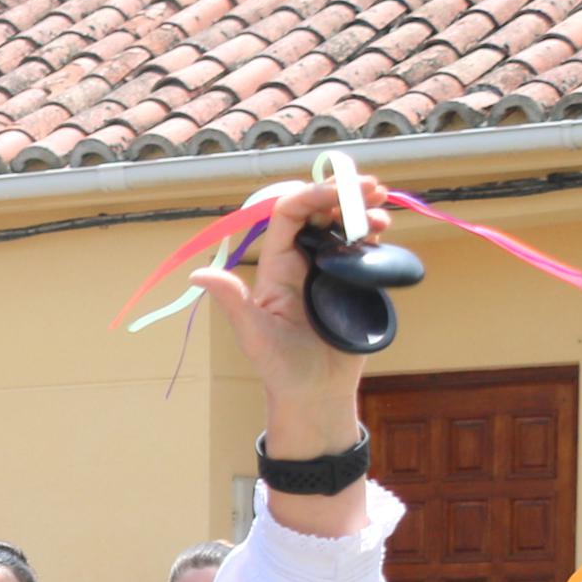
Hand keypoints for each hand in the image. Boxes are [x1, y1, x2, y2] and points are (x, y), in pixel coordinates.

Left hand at [196, 173, 384, 514]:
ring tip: (381, 206)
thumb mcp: (254, 334)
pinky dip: (373, 230)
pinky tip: (383, 229)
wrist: (316, 393)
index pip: (289, 215)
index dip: (312, 194)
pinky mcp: (351, 281)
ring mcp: (328, 269)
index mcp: (277, 267)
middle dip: (342, 193)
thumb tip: (198, 274)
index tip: (340, 190)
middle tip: (372, 187)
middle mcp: (301, 261)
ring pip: (343, 224)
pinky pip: (361, 246)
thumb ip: (233, 301)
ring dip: (362, 209)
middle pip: (319, 211)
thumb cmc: (280, 368)